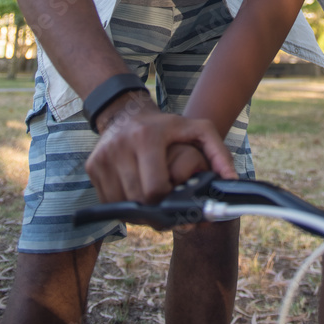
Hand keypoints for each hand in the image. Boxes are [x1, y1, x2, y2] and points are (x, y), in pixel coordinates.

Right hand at [85, 93, 236, 203]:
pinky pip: (108, 201)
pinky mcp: (93, 167)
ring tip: (152, 199)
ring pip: (122, 205)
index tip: (175, 199)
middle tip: (166, 206)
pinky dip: (123, 206)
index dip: (167, 202)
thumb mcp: (196, 130)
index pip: (156, 189)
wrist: (126, 113)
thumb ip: (218, 153)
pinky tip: (136, 194)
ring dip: (139, 210)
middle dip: (154, 210)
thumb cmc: (165, 126)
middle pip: (139, 200)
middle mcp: (121, 147)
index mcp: (147, 138)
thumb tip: (230, 181)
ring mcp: (103, 158)